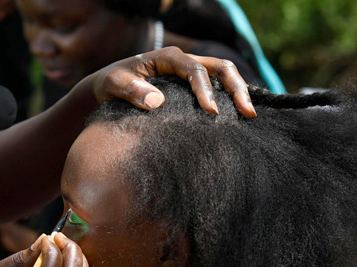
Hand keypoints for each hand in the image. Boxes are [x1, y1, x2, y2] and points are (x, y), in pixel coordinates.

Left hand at [89, 46, 256, 117]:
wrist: (108, 86)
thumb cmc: (110, 84)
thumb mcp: (114, 85)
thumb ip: (131, 90)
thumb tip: (157, 101)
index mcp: (168, 58)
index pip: (194, 70)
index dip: (205, 90)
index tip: (211, 112)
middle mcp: (184, 61)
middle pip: (219, 68)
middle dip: (236, 88)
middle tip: (247, 113)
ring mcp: (190, 72)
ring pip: (223, 76)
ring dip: (238, 93)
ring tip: (249, 116)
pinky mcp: (192, 85)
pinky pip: (217, 87)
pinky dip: (229, 99)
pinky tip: (238, 118)